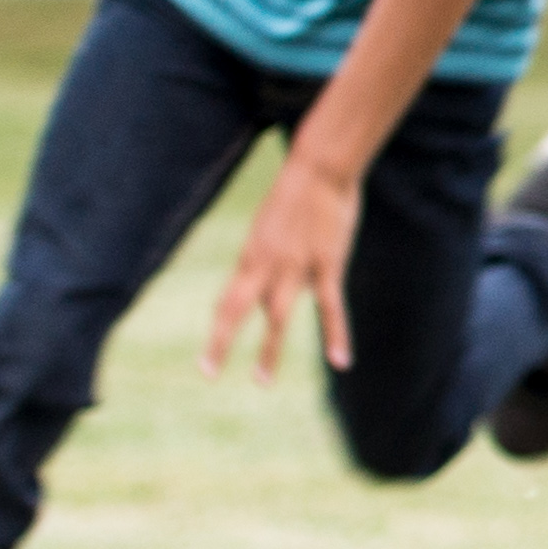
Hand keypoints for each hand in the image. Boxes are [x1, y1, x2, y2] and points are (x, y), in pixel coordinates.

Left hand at [209, 148, 360, 379]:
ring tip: (260, 381)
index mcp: (251, 254)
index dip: (217, 328)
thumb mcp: (273, 224)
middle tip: (206, 373)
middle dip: (219, 341)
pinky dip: (335, 335)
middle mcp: (265, 263)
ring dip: (268, 350)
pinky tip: (340, 362)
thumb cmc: (299, 191)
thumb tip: (263, 271)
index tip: (207, 356)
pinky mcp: (327, 264)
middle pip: (236, 309)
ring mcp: (295, 265)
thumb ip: (269, 252)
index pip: (228, 298)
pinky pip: (330, 306)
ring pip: (277, 316)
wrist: (321, 166)